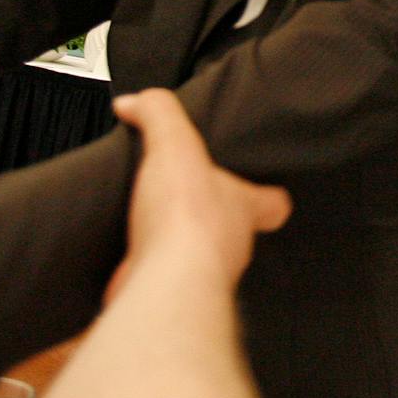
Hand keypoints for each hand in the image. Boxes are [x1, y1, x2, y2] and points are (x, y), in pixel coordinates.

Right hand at [113, 90, 289, 286]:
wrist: (164, 284)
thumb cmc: (187, 219)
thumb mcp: (175, 144)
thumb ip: (160, 114)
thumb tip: (136, 101)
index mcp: (243, 209)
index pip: (273, 203)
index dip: (268, 194)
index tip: (260, 186)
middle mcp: (230, 247)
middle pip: (231, 232)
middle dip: (211, 218)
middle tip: (186, 200)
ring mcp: (200, 277)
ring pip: (196, 261)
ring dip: (176, 246)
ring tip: (148, 224)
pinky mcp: (166, 296)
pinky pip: (158, 281)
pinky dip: (142, 271)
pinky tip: (124, 257)